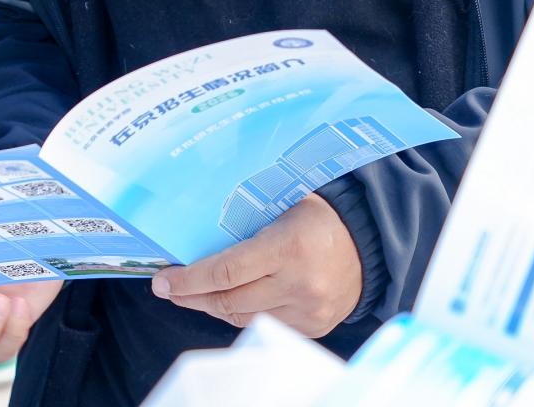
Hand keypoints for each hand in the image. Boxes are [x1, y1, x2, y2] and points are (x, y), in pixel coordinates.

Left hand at [151, 193, 361, 336]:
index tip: (163, 281)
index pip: (225, 273)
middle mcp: (297, 284)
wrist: (370, 242)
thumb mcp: (282, 205)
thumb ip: (245, 223)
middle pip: (228, 301)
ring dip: (213, 307)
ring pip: (243, 317)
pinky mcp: (313, 327)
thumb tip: (195, 236)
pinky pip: (265, 325)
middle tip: (169, 289)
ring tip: (192, 295)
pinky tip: (226, 302)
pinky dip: (242, 315)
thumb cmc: (319, 216)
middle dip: (192, 296)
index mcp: (286, 248)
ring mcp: (307, 311)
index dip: (189, 280)